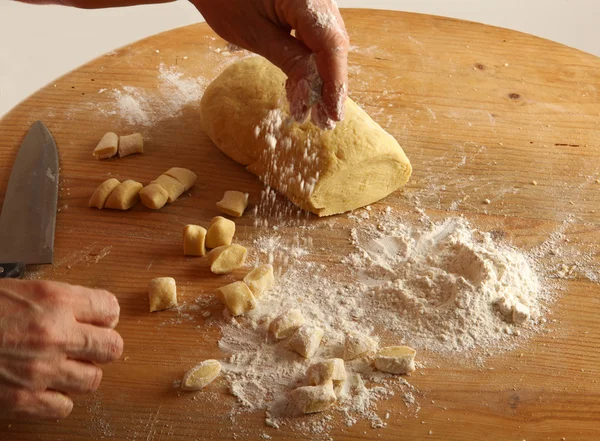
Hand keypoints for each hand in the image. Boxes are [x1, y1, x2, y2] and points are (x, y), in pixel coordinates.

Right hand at [0, 280, 122, 419]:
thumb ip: (58, 301)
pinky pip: (63, 407)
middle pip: (112, 347)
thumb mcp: (21, 291)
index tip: (99, 320)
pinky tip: (45, 388)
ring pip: (92, 380)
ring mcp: (41, 370)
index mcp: (55, 300)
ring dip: (81, 374)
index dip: (106, 316)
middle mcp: (55, 334)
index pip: (109, 308)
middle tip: (88, 346)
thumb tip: (88, 312)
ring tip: (63, 367)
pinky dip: (58, 400)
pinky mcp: (23, 400)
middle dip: (103, 347)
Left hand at [192, 0, 349, 128]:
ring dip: (322, 76)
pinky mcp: (307, 7)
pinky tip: (304, 85)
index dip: (334, 82)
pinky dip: (312, 62)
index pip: (330, 44)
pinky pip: (317, 36)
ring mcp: (315, 1)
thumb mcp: (255, 34)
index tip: (334, 113)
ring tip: (316, 109)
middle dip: (330, 84)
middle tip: (326, 119)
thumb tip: (312, 95)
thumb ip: (289, 60)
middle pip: (334, 43)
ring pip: (329, 42)